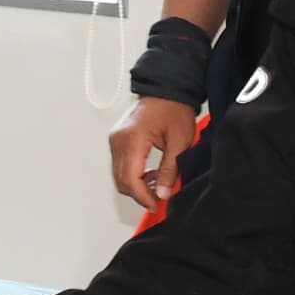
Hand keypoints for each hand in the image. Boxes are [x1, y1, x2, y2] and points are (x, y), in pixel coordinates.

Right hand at [106, 96, 199, 214]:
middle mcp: (118, 140)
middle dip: (139, 194)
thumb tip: (163, 193)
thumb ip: (170, 170)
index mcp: (132, 139)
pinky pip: (120, 165)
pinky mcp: (117, 140)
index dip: (143, 197)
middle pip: (121, 180)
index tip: (156, 204)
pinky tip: (150, 173)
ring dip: (136, 185)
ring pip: (119, 175)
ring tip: (158, 184)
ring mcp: (115, 139)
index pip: (130, 179)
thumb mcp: (179, 142)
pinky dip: (133, 174)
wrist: (167, 89)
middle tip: (159, 198)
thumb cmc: (174, 109)